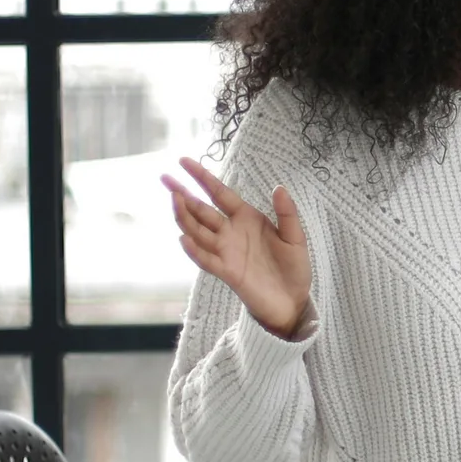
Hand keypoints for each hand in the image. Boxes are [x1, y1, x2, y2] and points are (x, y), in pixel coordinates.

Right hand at [162, 157, 310, 339]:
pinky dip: (195, 249)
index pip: (219, 193)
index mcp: (246, 218)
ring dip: (185, 216)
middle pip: (201, 209)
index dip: (202, 177)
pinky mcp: (227, 272)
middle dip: (183, 194)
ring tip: (175, 198)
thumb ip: (287, 213)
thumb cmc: (292, 267)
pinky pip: (207, 259)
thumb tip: (279, 187)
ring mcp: (226, 251)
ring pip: (198, 231)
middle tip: (165, 178)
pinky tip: (184, 238)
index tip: (184, 161)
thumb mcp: (295, 237)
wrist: (293, 300)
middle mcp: (231, 232)